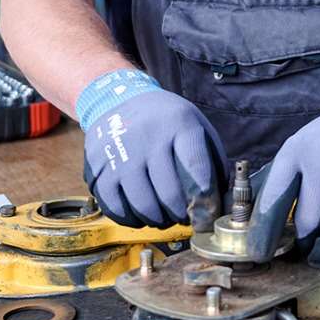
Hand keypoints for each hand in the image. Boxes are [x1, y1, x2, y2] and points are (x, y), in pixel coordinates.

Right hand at [78, 69, 224, 229]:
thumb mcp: (194, 123)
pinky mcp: (99, 167)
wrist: (116, 99)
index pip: (195, 165)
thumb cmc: (164, 119)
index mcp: (178, 124)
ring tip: (164, 218)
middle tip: (185, 218)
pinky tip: (140, 216)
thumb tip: (220, 198)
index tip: (208, 212)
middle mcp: (147, 137)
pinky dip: (131, 219)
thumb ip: (211, 157)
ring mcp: (120, 153)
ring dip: (158, 220)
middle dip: (181, 214)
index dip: (205, 196)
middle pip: (169, 192)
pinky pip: (115, 207)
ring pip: (142, 204)